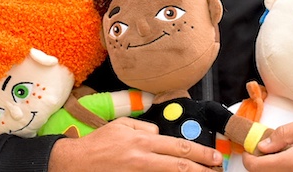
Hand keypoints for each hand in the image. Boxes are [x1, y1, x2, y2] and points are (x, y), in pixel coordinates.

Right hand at [48, 117, 222, 170]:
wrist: (75, 162)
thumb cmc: (99, 142)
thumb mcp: (123, 125)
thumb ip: (145, 128)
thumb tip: (160, 134)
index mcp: (143, 141)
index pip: (178, 146)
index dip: (199, 152)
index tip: (214, 156)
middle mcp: (143, 158)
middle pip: (178, 164)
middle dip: (201, 167)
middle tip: (217, 169)